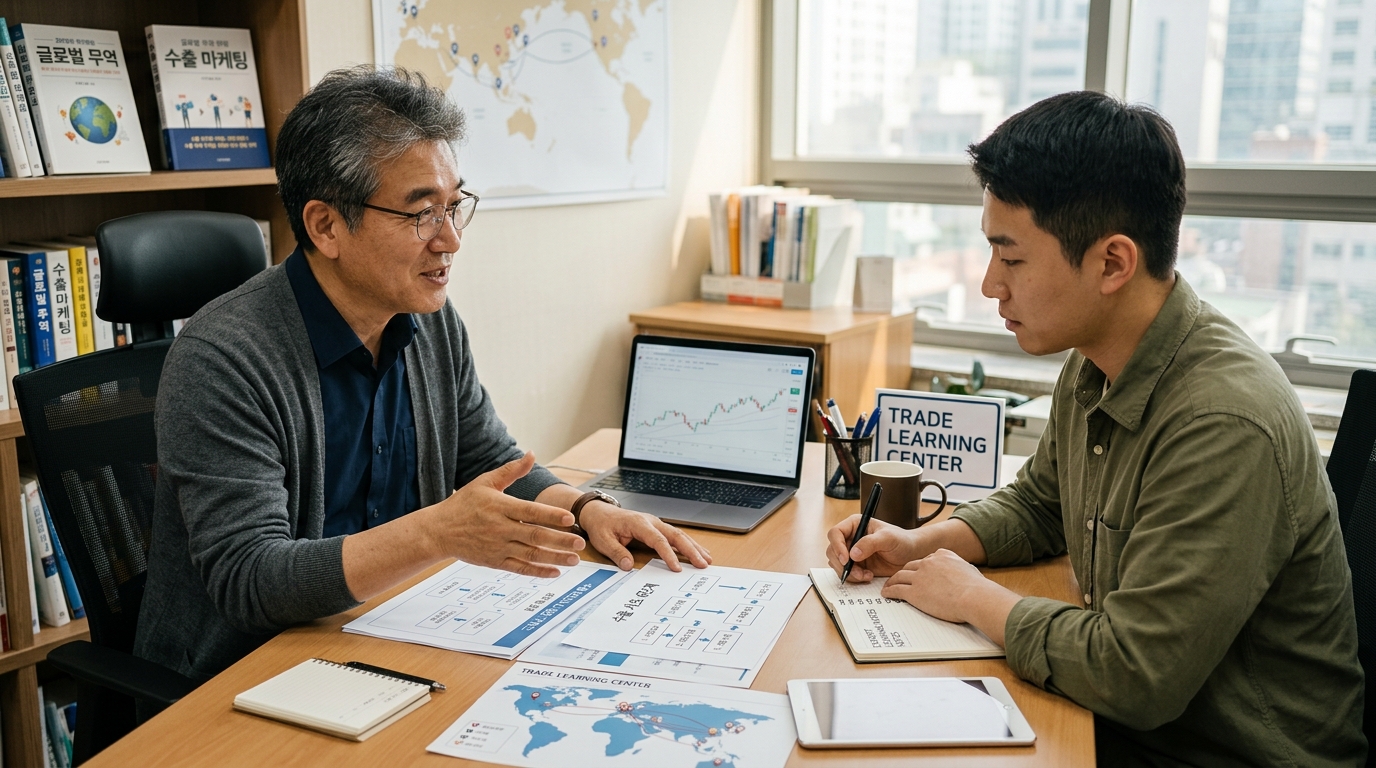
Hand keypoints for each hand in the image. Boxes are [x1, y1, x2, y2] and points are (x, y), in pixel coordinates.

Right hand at [425, 452, 585, 577]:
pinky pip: (520, 568)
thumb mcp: (485, 482)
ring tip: (575, 559)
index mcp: (500, 507)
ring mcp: (498, 547)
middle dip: (560, 540)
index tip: (569, 518)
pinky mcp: (495, 562)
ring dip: (555, 558)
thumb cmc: (463, 504)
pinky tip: (555, 571)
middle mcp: (500, 528)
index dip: (550, 515)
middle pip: (534, 535)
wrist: (439, 531)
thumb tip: (531, 454)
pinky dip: (538, 571)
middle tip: (580, 542)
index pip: (530, 511)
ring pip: (531, 554)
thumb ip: (511, 471)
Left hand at [579, 501, 711, 571]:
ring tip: (707, 559)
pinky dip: (688, 544)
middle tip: (703, 564)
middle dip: (691, 550)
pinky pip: (675, 536)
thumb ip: (616, 552)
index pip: (658, 540)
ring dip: (694, 547)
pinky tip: (698, 552)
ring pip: (679, 534)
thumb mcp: (603, 540)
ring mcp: (656, 524)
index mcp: (639, 523)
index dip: (669, 554)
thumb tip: (629, 565)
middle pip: (676, 535)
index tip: (677, 568)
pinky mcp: (657, 528)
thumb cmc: (601, 525)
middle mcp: (651, 522)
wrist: (599, 512)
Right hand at [825, 514, 917, 581]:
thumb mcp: (888, 538)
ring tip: (867, 575)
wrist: (911, 555)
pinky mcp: (856, 566)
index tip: (846, 559)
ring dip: (850, 573)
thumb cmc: (902, 541)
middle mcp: (850, 538)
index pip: (835, 533)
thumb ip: (870, 543)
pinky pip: (846, 574)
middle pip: (832, 551)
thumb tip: (853, 553)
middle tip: (858, 572)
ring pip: (837, 564)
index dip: (837, 546)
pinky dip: (855, 578)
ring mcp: (852, 553)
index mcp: (854, 525)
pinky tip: (868, 576)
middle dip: (843, 564)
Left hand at [879, 549, 991, 621]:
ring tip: (888, 585)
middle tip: (898, 577)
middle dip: (903, 572)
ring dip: (892, 581)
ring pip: (900, 576)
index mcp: (942, 556)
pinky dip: (889, 591)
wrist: (974, 597)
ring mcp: (920, 577)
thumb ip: (960, 567)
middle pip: (910, 566)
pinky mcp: (914, 592)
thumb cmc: (976, 588)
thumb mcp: (968, 569)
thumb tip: (962, 570)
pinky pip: (897, 589)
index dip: (919, 567)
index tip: (916, 571)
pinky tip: (886, 594)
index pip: (926, 559)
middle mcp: (928, 563)